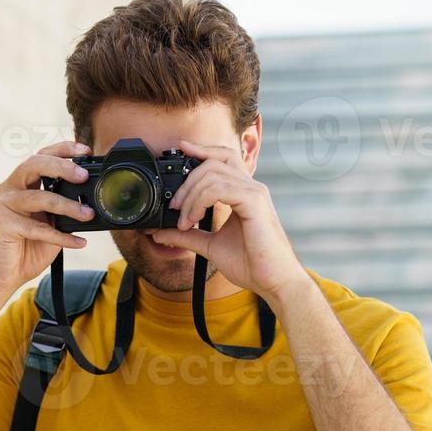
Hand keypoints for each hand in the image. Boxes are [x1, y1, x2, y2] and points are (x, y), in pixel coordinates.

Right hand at [0, 141, 96, 300]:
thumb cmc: (24, 250)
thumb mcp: (50, 224)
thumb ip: (63, 209)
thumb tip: (90, 202)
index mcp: (21, 184)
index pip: (41, 156)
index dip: (63, 149)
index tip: (86, 151)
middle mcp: (9, 189)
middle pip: (34, 164)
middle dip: (62, 166)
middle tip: (83, 176)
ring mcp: (3, 205)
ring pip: (39, 196)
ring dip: (67, 205)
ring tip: (88, 215)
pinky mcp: (2, 224)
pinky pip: (37, 227)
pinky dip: (61, 237)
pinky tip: (78, 242)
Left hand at [151, 140, 309, 304]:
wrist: (272, 281)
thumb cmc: (251, 263)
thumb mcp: (209, 245)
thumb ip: (187, 235)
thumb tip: (159, 232)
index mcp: (243, 192)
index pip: (223, 158)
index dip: (202, 150)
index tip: (180, 149)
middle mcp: (251, 187)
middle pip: (213, 162)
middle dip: (187, 181)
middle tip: (174, 207)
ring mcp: (254, 192)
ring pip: (213, 173)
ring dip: (190, 196)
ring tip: (183, 221)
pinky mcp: (254, 202)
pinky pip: (220, 188)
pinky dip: (199, 202)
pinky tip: (192, 221)